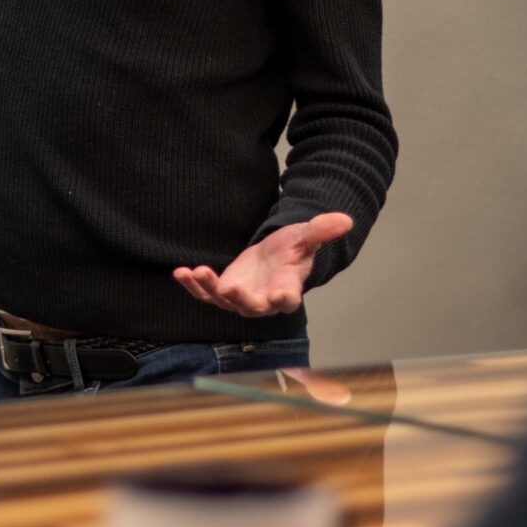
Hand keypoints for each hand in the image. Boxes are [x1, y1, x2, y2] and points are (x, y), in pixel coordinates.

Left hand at [173, 212, 353, 316]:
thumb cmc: (292, 250)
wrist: (274, 258)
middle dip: (240, 299)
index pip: (287, 299)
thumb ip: (321, 231)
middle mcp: (263, 301)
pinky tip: (180, 273)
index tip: (281, 296)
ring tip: (196, 272)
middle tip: (230, 288)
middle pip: (251, 306)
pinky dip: (193, 285)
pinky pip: (205, 294)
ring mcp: (240, 299)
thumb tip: (346, 220)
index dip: (283, 298)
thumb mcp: (305, 237)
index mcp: (287, 290)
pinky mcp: (222, 293)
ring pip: (223, 301)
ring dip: (209, 288)